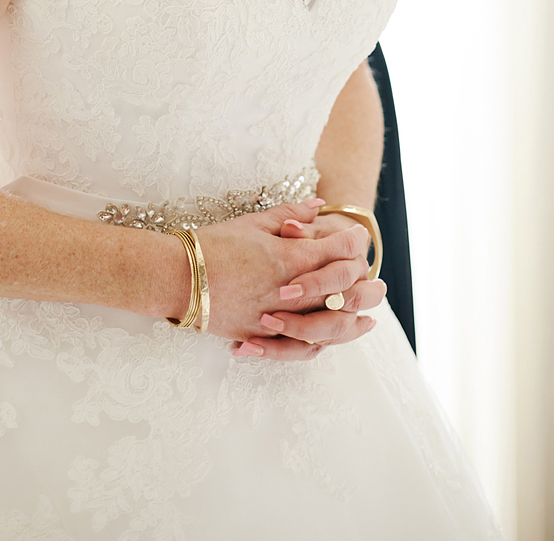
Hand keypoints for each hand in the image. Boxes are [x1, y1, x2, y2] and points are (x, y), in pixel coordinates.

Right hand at [193, 198, 374, 357]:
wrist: (174, 275)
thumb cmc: (210, 245)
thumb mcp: (250, 223)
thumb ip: (289, 215)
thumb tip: (318, 205)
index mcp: (289, 259)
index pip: (337, 251)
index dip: (352, 242)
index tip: (358, 237)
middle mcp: (290, 291)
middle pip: (344, 291)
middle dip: (365, 286)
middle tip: (379, 285)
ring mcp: (277, 317)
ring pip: (330, 325)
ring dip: (353, 322)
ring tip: (368, 319)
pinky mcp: (261, 336)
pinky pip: (299, 348)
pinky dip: (320, 346)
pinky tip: (332, 343)